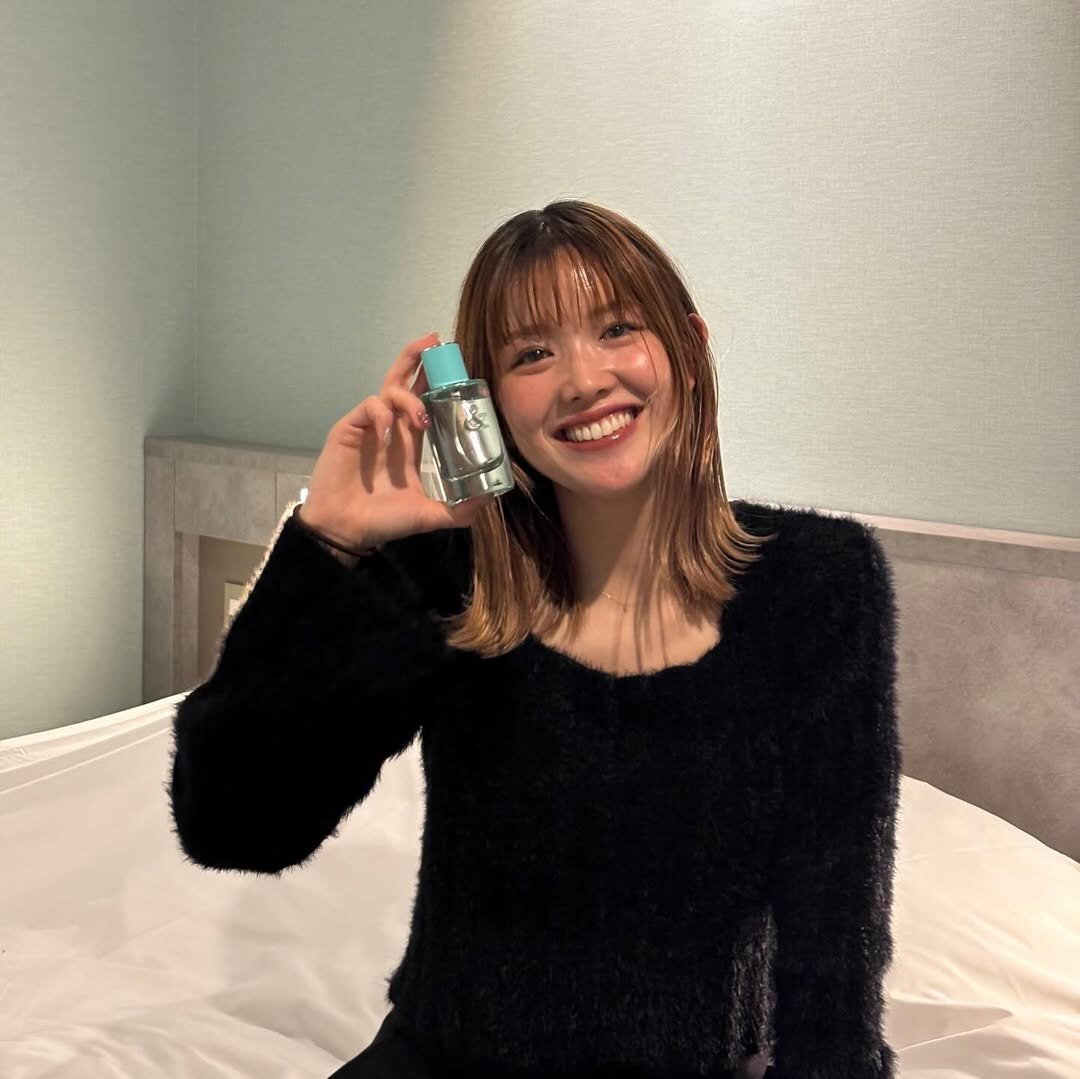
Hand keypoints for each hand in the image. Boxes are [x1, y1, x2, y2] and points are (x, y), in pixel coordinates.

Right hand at [299, 331, 492, 549]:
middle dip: (418, 357)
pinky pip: (370, 406)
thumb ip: (459, 509)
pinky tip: (389, 435)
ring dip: (409, 395)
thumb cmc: (383, 520)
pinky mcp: (350, 428)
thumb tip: (491, 499)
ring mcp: (370, 426)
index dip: (438, 383)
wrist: (345, 529)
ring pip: (389, 388)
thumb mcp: (429, 515)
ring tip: (420, 417)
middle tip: (435, 341)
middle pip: (404, 380)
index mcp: (410, 441)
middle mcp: (392, 428)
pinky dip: (383, 414)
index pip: (426, 401)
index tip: (458, 369)